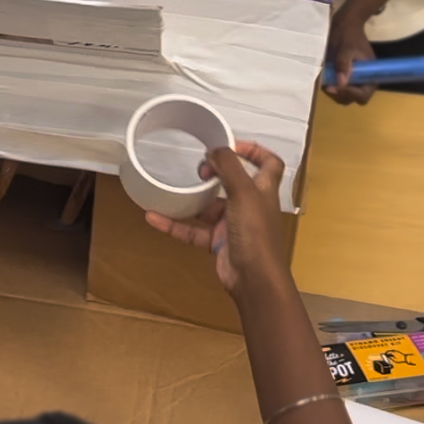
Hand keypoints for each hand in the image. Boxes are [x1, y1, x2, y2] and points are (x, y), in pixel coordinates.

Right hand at [145, 141, 286, 296]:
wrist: (254, 278)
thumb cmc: (254, 232)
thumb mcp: (243, 192)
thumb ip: (229, 167)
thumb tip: (214, 150)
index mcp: (263, 189)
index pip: (269, 163)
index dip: (255, 151)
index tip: (231, 145)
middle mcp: (250, 205)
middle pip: (235, 182)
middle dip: (216, 172)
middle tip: (199, 168)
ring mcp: (234, 225)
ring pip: (210, 207)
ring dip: (192, 199)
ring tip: (173, 188)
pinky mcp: (219, 242)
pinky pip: (194, 230)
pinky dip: (175, 225)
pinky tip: (154, 217)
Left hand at [325, 12, 375, 105]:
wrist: (346, 24)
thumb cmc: (347, 35)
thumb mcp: (345, 49)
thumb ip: (344, 65)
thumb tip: (342, 82)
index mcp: (371, 73)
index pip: (364, 95)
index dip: (350, 93)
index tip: (335, 86)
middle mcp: (366, 79)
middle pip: (355, 98)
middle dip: (342, 95)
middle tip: (328, 86)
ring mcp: (358, 78)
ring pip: (348, 95)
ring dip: (337, 92)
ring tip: (327, 82)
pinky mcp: (350, 75)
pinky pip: (343, 88)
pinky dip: (335, 87)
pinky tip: (327, 79)